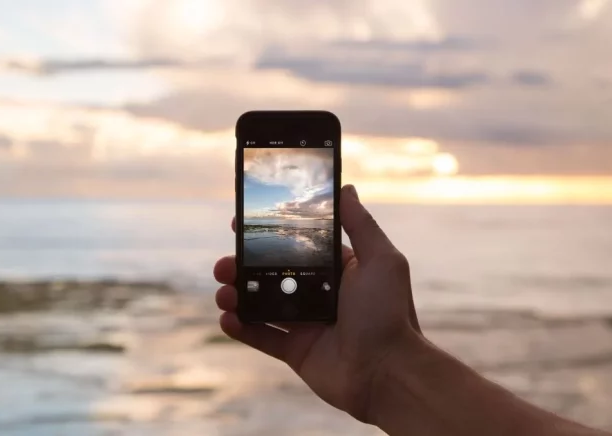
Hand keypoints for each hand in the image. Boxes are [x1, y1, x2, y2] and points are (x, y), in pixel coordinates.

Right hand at [213, 184, 421, 421]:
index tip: (241, 224)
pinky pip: (262, 337)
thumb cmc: (389, 313)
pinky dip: (241, 328)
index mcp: (338, 270)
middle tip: (224, 264)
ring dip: (237, 296)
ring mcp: (306, 323)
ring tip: (223, 292)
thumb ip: (360, 224)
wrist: (388, 372)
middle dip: (244, 266)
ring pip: (262, 304)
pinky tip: (227, 319)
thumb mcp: (381, 259)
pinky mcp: (296, 351)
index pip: (297, 246)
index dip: (269, 236)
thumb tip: (346, 189)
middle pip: (272, 274)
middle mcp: (320, 294)